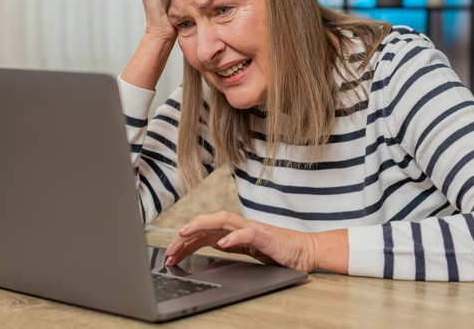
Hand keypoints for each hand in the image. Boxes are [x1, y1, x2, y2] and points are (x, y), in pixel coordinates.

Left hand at [165, 211, 319, 271]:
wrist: (304, 250)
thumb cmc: (277, 250)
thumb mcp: (247, 251)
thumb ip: (230, 245)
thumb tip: (211, 244)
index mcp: (234, 230)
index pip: (203, 231)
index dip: (184, 241)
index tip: (170, 253)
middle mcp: (240, 225)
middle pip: (207, 222)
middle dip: (185, 234)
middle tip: (169, 249)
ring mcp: (252, 228)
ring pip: (222, 220)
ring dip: (201, 225)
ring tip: (185, 233)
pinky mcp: (265, 236)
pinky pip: (247, 234)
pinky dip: (233, 237)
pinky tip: (221, 244)